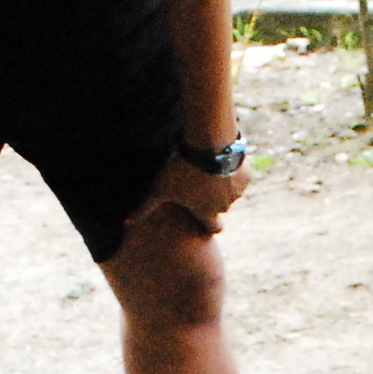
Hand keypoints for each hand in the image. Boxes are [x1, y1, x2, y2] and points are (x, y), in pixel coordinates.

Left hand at [130, 152, 250, 236]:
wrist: (208, 145)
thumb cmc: (182, 169)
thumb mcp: (159, 188)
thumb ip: (145, 207)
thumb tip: (125, 224)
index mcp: (206, 212)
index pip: (213, 228)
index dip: (209, 226)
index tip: (206, 223)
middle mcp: (225, 207)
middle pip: (220, 206)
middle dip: (212, 197)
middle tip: (201, 180)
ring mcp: (237, 192)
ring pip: (230, 190)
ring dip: (223, 181)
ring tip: (210, 165)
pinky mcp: (247, 176)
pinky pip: (241, 174)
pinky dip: (234, 168)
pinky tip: (223, 157)